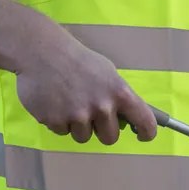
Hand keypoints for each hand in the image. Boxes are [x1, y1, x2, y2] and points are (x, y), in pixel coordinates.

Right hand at [15, 34, 156, 144]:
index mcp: (120, 93)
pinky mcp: (55, 120)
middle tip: (93, 116)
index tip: (143, 135)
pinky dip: (59, 121)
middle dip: (102, 130)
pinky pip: (62, 131)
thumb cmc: (79, 61)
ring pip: (84, 137)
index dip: (146, 132)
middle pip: (110, 138)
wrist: (42, 52)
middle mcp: (102, 107)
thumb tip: (129, 117)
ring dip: (78, 126)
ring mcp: (78, 115)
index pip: (144, 121)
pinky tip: (55, 102)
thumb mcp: (108, 73)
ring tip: (70, 103)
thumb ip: (119, 96)